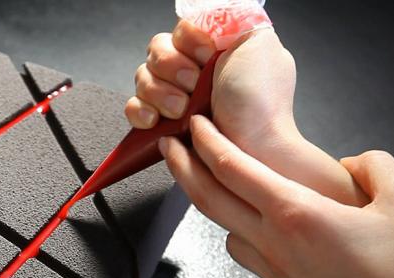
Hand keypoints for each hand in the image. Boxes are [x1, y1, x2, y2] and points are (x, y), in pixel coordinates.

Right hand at [126, 20, 368, 205]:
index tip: (205, 56)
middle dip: (172, 69)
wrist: (253, 147)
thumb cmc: (261, 103)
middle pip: (156, 52)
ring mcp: (173, 98)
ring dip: (159, 93)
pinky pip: (132, 108)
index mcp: (213, 49)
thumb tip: (210, 8)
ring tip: (181, 110)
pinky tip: (157, 120)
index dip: (187, 41)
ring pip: (142, 78)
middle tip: (194, 86)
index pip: (179, 30)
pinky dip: (140, 112)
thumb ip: (233, 17)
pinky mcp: (160, 124)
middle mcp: (192, 72)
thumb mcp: (258, 42)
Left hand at [159, 116, 393, 277]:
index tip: (194, 122)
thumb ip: (373, 168)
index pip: (231, 167)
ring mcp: (273, 273)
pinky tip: (259, 228)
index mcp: (296, 214)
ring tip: (214, 184)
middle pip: (207, 198)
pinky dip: (242, 233)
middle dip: (181, 166)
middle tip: (167, 145)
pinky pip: (248, 256)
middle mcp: (273, 244)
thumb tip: (355, 164)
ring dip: (212, 204)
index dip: (205, 140)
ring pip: (224, 230)